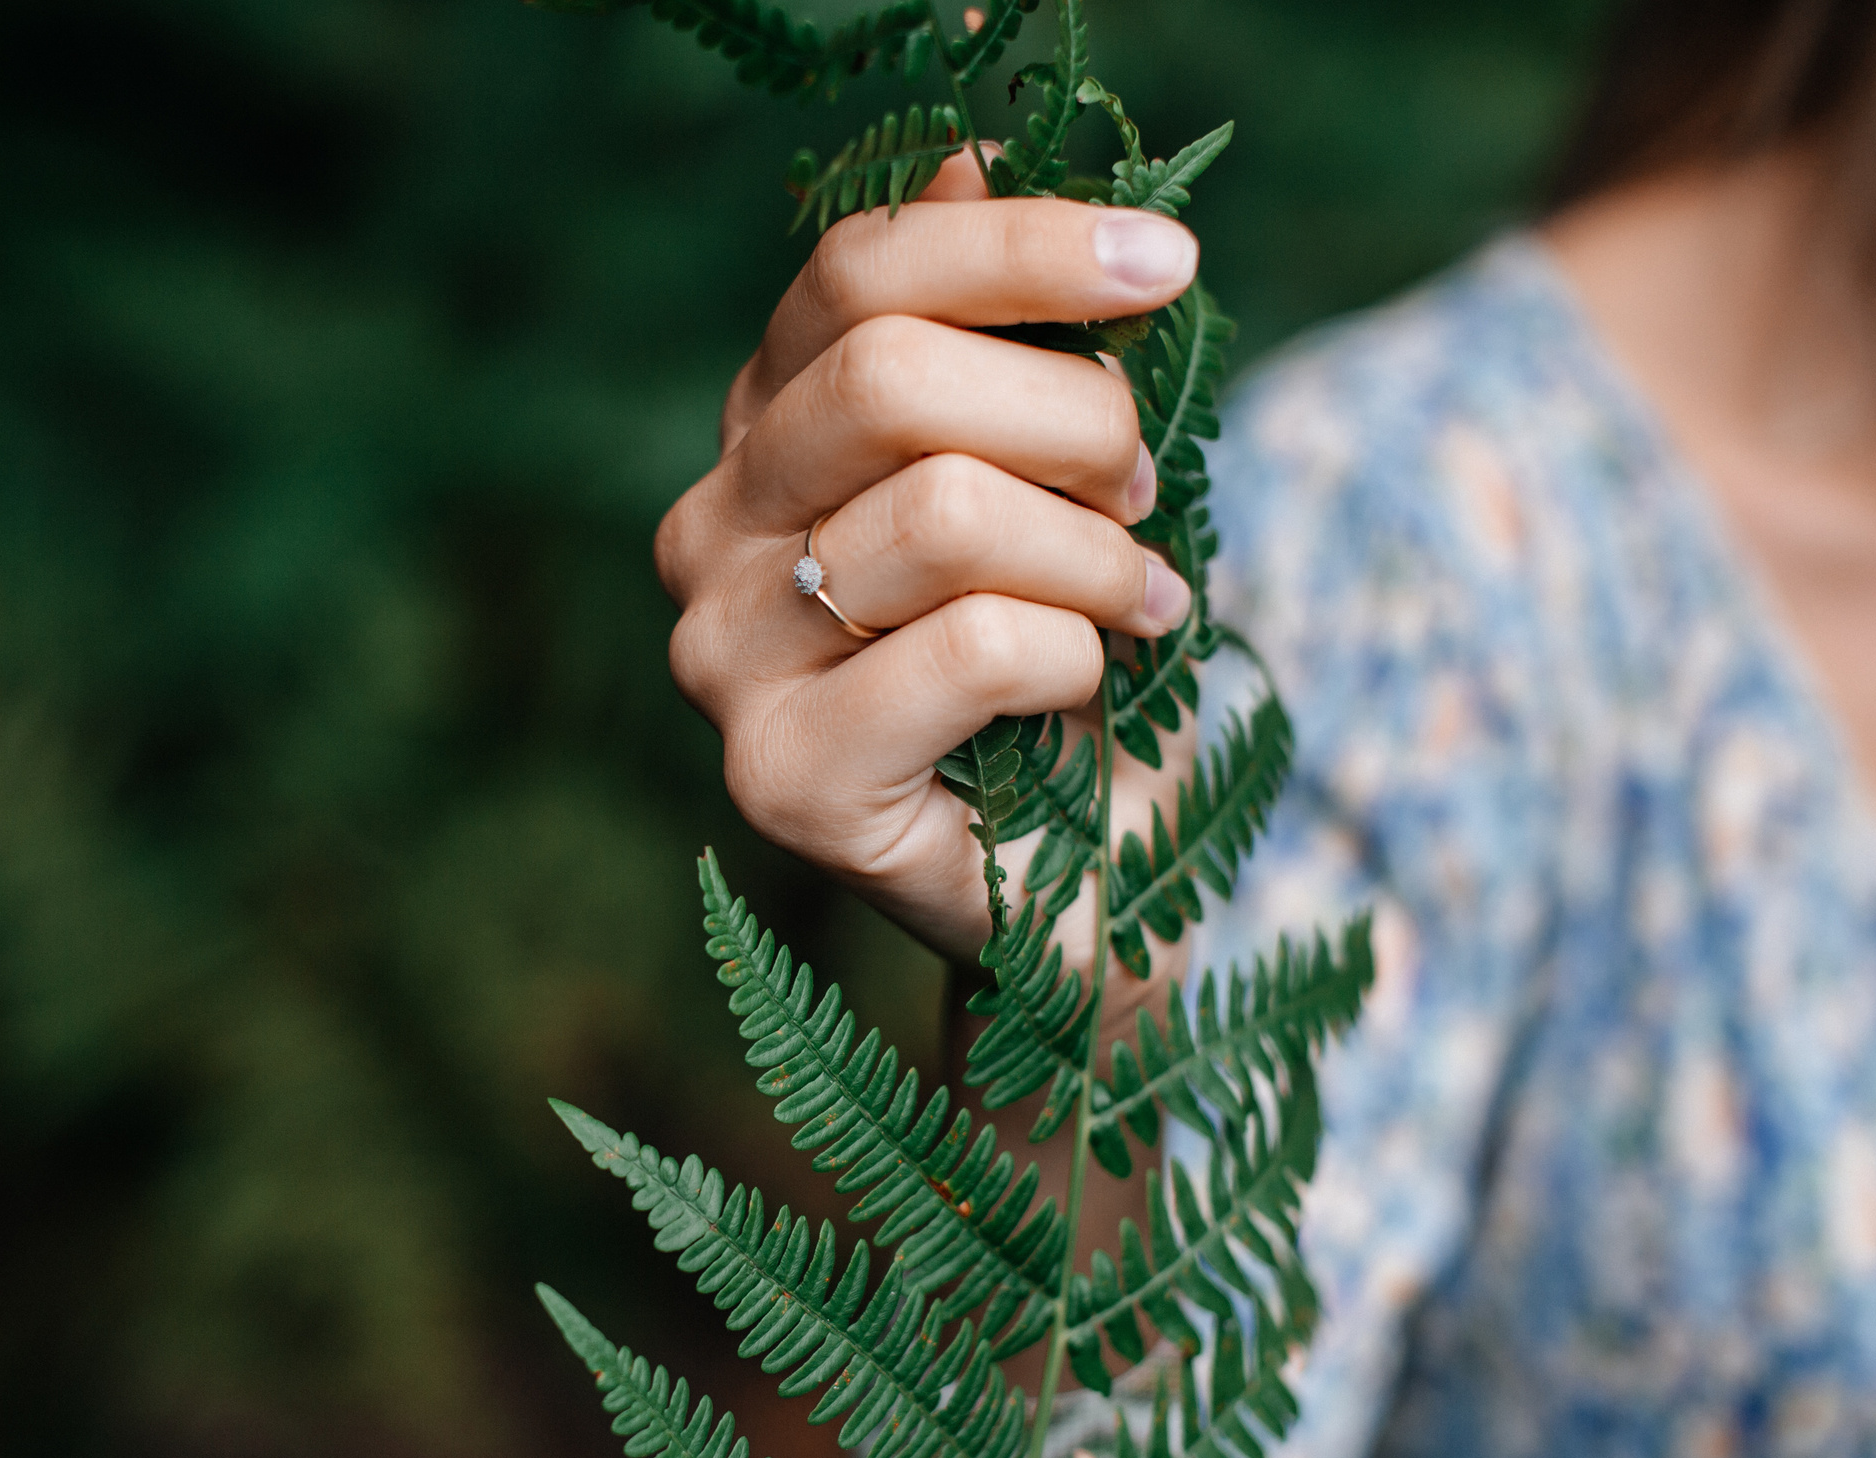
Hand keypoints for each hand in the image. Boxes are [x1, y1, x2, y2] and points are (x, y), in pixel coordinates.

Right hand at [658, 151, 1201, 970]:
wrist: (1080, 882)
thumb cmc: (1067, 663)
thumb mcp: (1056, 476)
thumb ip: (1009, 332)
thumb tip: (973, 157)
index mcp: (763, 433)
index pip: (856, 275)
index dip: (1018, 246)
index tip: (1165, 264)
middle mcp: (710, 534)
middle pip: (892, 379)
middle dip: (1076, 418)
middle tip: (1143, 491)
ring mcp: (725, 660)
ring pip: (946, 513)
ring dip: (1099, 553)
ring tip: (1144, 602)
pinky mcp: (783, 778)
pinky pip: (972, 647)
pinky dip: (1075, 653)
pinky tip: (1088, 688)